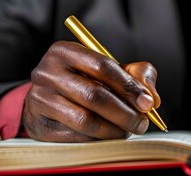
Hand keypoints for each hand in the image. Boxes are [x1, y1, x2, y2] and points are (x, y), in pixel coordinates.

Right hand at [22, 41, 160, 141]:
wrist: (48, 102)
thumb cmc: (85, 82)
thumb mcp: (110, 70)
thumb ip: (136, 75)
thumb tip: (151, 98)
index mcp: (64, 51)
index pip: (102, 65)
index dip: (128, 86)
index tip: (147, 103)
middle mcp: (47, 72)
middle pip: (94, 95)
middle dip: (124, 113)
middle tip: (141, 123)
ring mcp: (39, 99)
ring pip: (85, 120)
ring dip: (113, 130)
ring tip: (127, 131)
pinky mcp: (39, 125)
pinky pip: (76, 137)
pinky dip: (98, 140)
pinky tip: (108, 137)